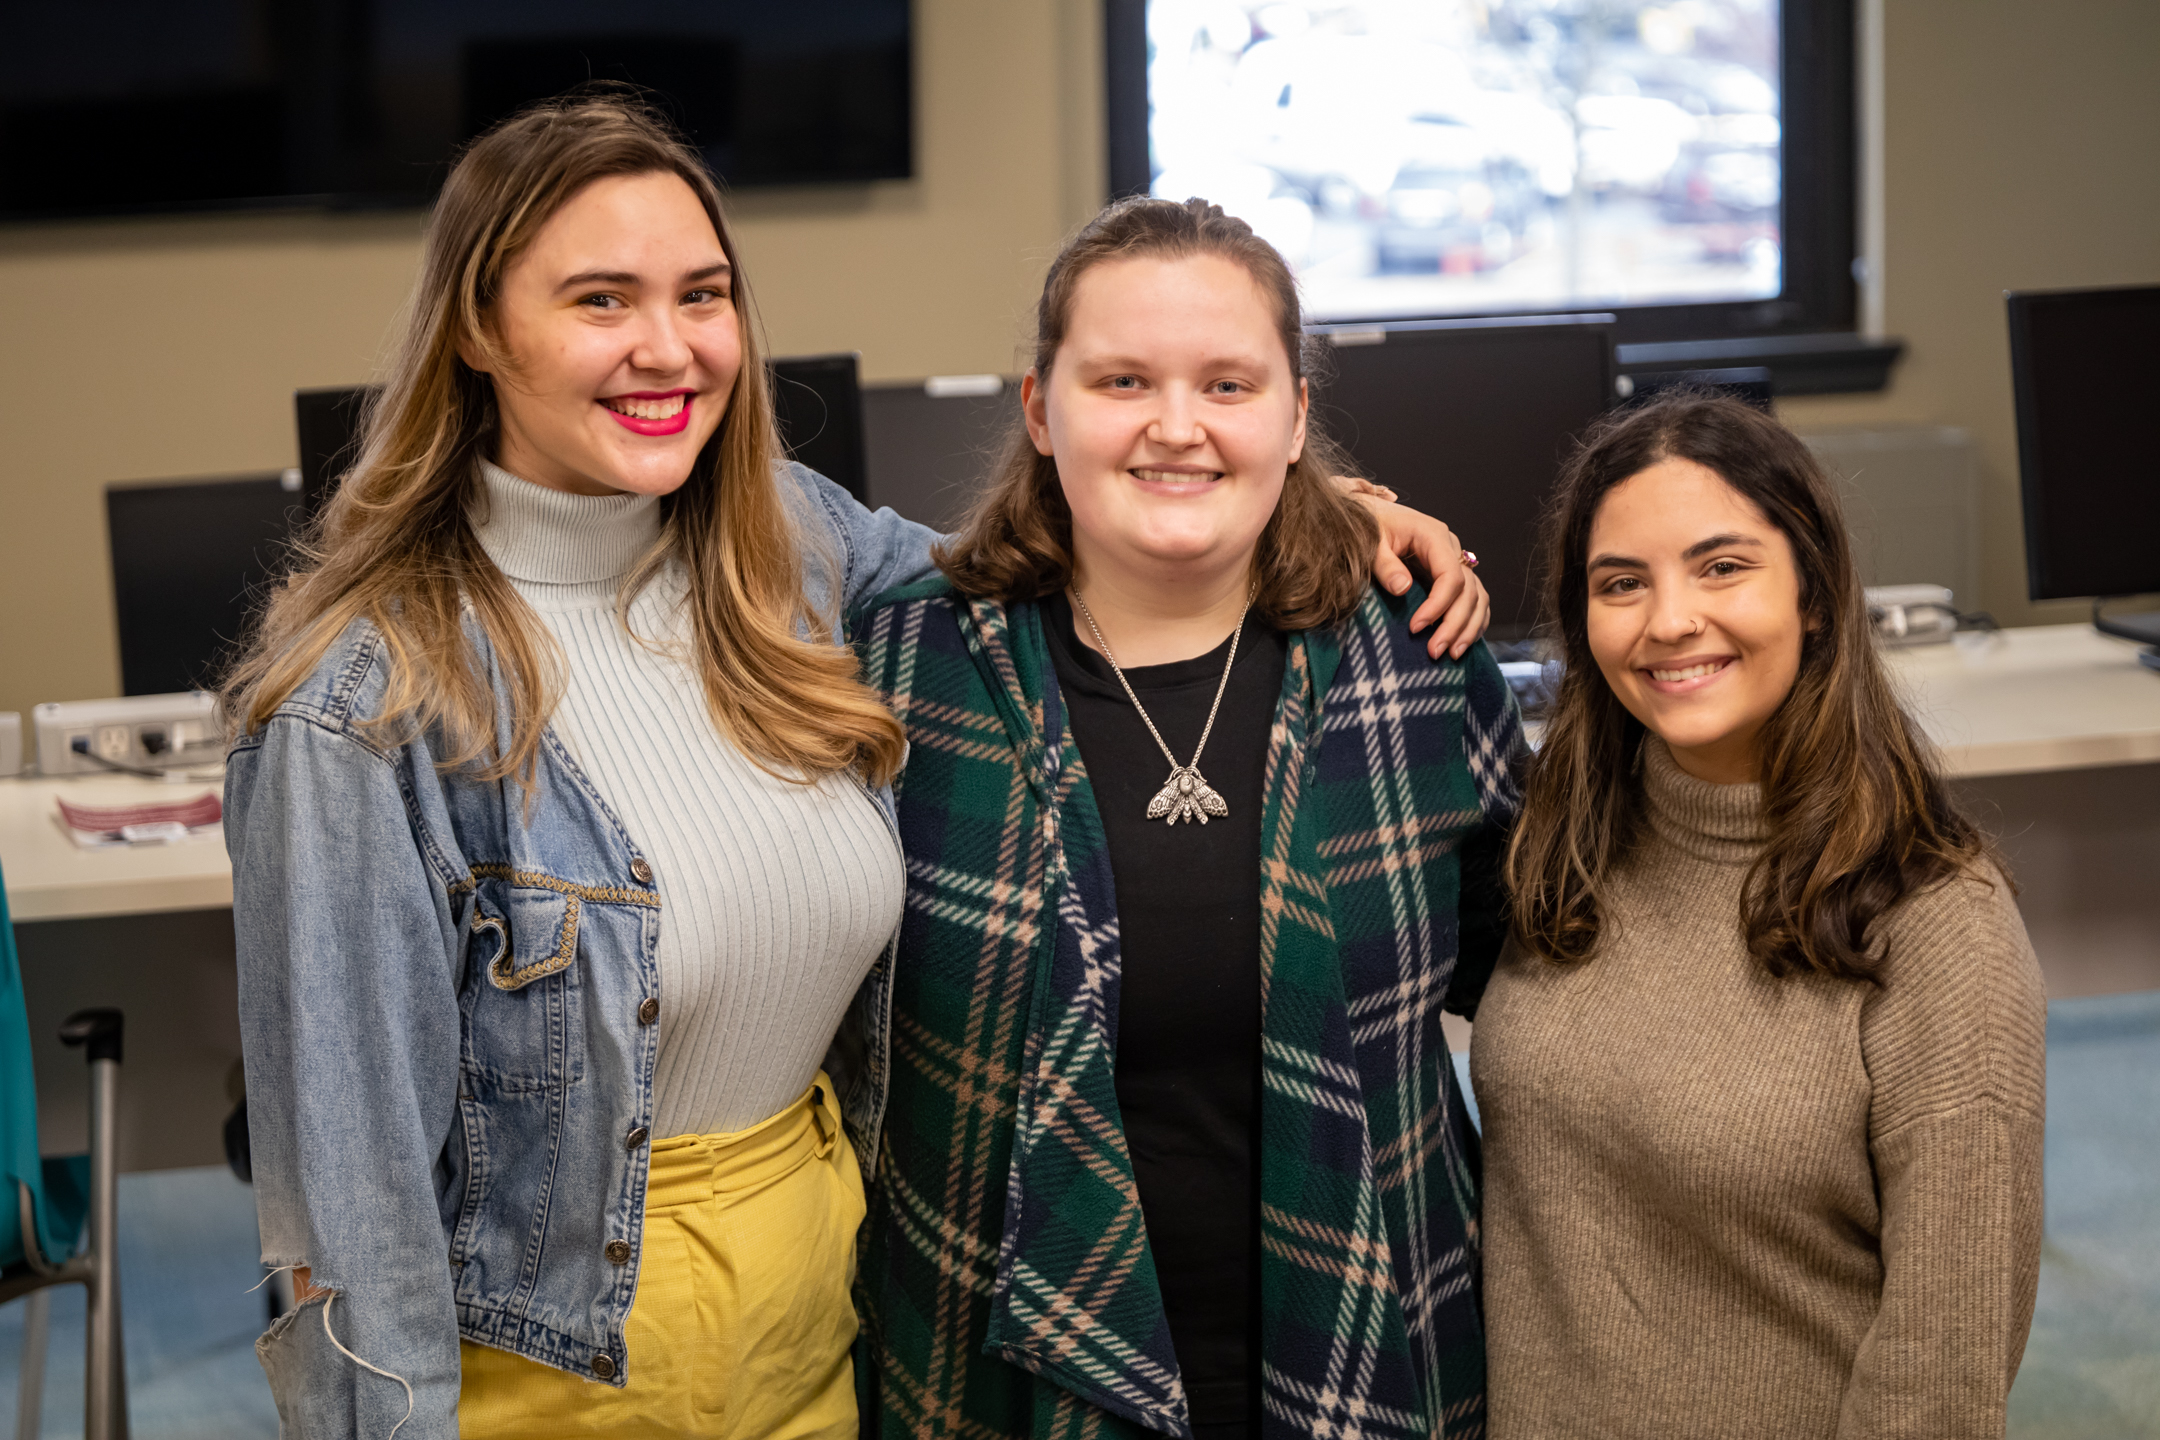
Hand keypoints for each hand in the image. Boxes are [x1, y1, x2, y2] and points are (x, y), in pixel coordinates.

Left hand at [1341, 479, 1490, 659]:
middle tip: (1435, 651)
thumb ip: (1385, 565)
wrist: (1367, 516)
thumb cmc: (1367, 526)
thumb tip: (1403, 588)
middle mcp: (1451, 548)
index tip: (1415, 628)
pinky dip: (1473, 621)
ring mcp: (1453, 561)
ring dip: (1468, 628)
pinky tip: (1462, 641)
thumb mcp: (1370, 543)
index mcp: (1433, 535)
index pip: (1450, 575)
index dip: (1437, 606)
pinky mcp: (1450, 574)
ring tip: (1451, 654)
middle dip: (1454, 624)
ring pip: (1477, 597)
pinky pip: (1474, 599)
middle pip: (1468, 591)